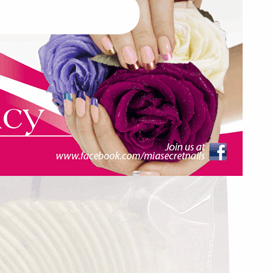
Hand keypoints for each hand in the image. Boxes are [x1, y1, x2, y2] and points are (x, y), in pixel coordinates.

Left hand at [64, 93, 221, 176]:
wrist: (203, 115)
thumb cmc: (202, 135)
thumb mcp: (199, 155)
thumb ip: (173, 170)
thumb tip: (143, 173)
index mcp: (141, 168)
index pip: (113, 157)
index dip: (102, 133)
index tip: (99, 106)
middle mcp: (124, 162)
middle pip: (94, 152)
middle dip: (84, 126)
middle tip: (82, 98)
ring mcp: (115, 149)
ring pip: (86, 144)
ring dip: (75, 122)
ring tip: (72, 98)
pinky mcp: (109, 136)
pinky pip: (87, 133)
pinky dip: (75, 119)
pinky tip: (70, 103)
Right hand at [76, 0, 207, 70]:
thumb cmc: (164, 5)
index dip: (162, 23)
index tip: (166, 50)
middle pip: (133, 0)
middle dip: (141, 35)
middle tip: (146, 61)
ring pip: (110, 4)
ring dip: (120, 36)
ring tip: (129, 60)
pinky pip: (86, 5)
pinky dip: (96, 28)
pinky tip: (108, 48)